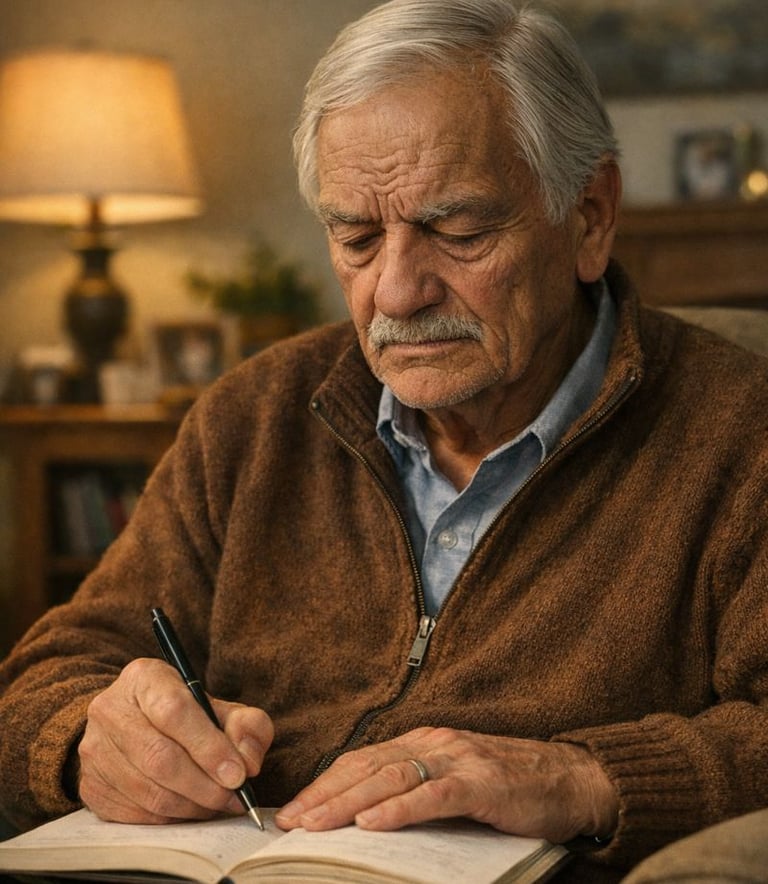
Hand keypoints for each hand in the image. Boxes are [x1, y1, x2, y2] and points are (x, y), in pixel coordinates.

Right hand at [77, 658, 273, 823]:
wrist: (138, 724)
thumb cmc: (188, 716)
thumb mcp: (223, 707)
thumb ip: (247, 726)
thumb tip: (247, 763)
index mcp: (144, 678)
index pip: (174, 711)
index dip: (208, 746)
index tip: (238, 774)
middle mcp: (110, 709)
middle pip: (159, 757)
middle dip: (204, 785)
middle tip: (233, 796)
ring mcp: (94, 750)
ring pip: (148, 791)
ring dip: (191, 805)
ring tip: (218, 803)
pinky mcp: (90, 786)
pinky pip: (135, 814)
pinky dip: (171, 819)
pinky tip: (191, 808)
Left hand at [276, 727, 617, 843]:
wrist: (570, 778)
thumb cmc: (509, 785)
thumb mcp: (454, 780)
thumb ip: (416, 789)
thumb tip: (367, 817)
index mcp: (424, 742)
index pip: (363, 761)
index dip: (325, 783)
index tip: (293, 809)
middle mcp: (435, 743)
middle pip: (368, 767)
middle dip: (324, 794)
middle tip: (290, 821)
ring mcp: (458, 760)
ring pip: (392, 777)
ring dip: (349, 802)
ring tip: (316, 824)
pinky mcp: (482, 783)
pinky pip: (433, 795)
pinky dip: (399, 809)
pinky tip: (373, 824)